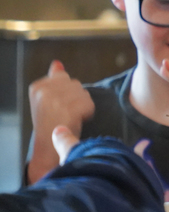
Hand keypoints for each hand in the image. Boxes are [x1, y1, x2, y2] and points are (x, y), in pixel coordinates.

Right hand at [27, 60, 95, 181]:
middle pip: (76, 84)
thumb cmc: (51, 123)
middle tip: (64, 115)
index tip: (55, 108)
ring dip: (82, 106)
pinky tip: (76, 121)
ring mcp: (55, 100)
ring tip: (69, 118)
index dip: (66, 94)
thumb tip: (57, 63)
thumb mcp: (48, 99)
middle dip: (75, 99)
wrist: (49, 148)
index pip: (64, 78)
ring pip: (84, 93)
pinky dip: (87, 113)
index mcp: (37, 86)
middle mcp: (44, 91)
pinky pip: (89, 104)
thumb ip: (54, 79)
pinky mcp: (68, 109)